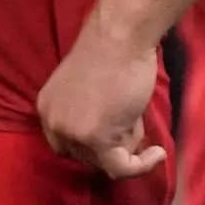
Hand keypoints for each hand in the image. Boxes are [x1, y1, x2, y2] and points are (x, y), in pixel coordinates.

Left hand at [37, 25, 166, 177]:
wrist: (120, 36)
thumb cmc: (112, 53)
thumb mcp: (88, 91)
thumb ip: (89, 116)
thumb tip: (114, 146)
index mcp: (47, 108)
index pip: (66, 145)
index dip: (92, 148)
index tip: (116, 141)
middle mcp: (53, 123)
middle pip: (85, 157)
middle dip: (112, 146)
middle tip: (132, 124)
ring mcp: (72, 133)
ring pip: (105, 163)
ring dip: (129, 146)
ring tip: (137, 117)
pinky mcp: (96, 139)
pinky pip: (121, 168)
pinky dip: (142, 165)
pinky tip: (157, 154)